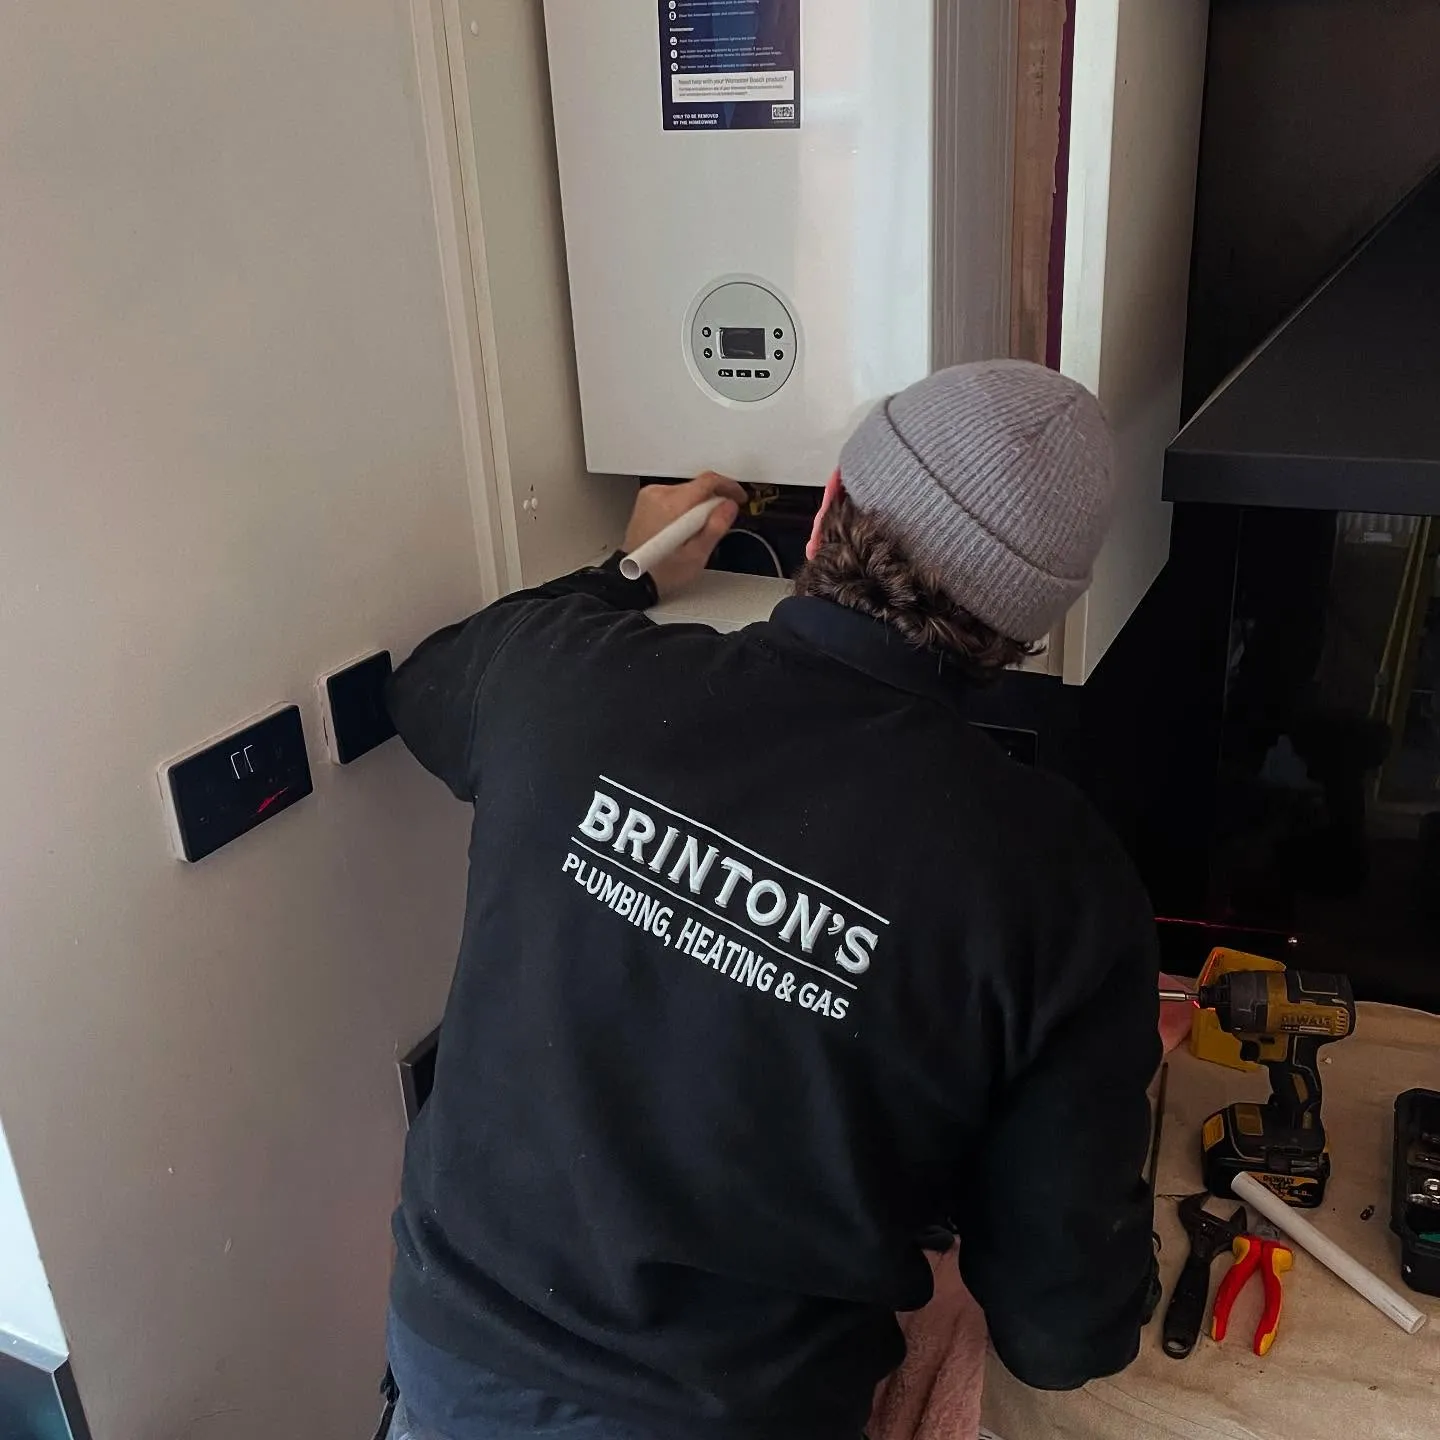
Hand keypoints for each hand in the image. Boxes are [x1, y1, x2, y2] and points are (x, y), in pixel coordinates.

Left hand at [624, 472, 746, 597]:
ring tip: (696, 532)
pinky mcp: (646, 501)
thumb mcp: (697, 555)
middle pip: (698, 486)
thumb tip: (730, 506)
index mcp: (673, 505)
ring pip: (687, 491)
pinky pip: (674, 496)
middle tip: (717, 524)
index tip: (738, 497)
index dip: (729, 487)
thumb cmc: (661, 572)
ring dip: (698, 506)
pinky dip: (684, 508)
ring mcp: (650, 496)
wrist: (633, 577)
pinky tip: (683, 529)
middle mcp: (659, 495)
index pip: (708, 481)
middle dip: (713, 501)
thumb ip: (716, 527)